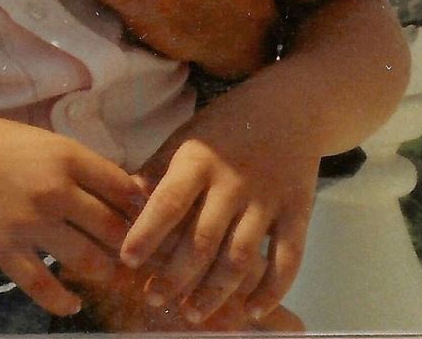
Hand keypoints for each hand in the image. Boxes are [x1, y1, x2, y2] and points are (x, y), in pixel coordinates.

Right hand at [0, 112, 143, 317]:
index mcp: (65, 156)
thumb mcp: (34, 138)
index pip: (123, 189)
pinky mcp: (4, 250)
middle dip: (127, 245)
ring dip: (102, 272)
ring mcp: (29, 223)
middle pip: (113, 229)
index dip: (139, 209)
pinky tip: (72, 303)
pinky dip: (64, 301)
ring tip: (104, 274)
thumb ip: (72, 162)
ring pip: (89, 261)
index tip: (143, 220)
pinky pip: (45, 287)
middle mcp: (54, 190)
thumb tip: (115, 187)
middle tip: (131, 255)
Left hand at [119, 107, 316, 324]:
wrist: (289, 110)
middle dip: (176, 275)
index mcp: (197, 162)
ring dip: (216, 290)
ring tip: (193, 313)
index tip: (126, 261)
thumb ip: (156, 171)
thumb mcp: (183, 138)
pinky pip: (287, 259)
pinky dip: (272, 290)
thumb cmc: (223, 128)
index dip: (146, 234)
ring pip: (241, 257)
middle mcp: (233, 184)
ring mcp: (268, 201)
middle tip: (154, 299)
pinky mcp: (299, 214)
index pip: (168, 203)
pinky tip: (251, 311)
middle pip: (202, 240)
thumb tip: (122, 206)